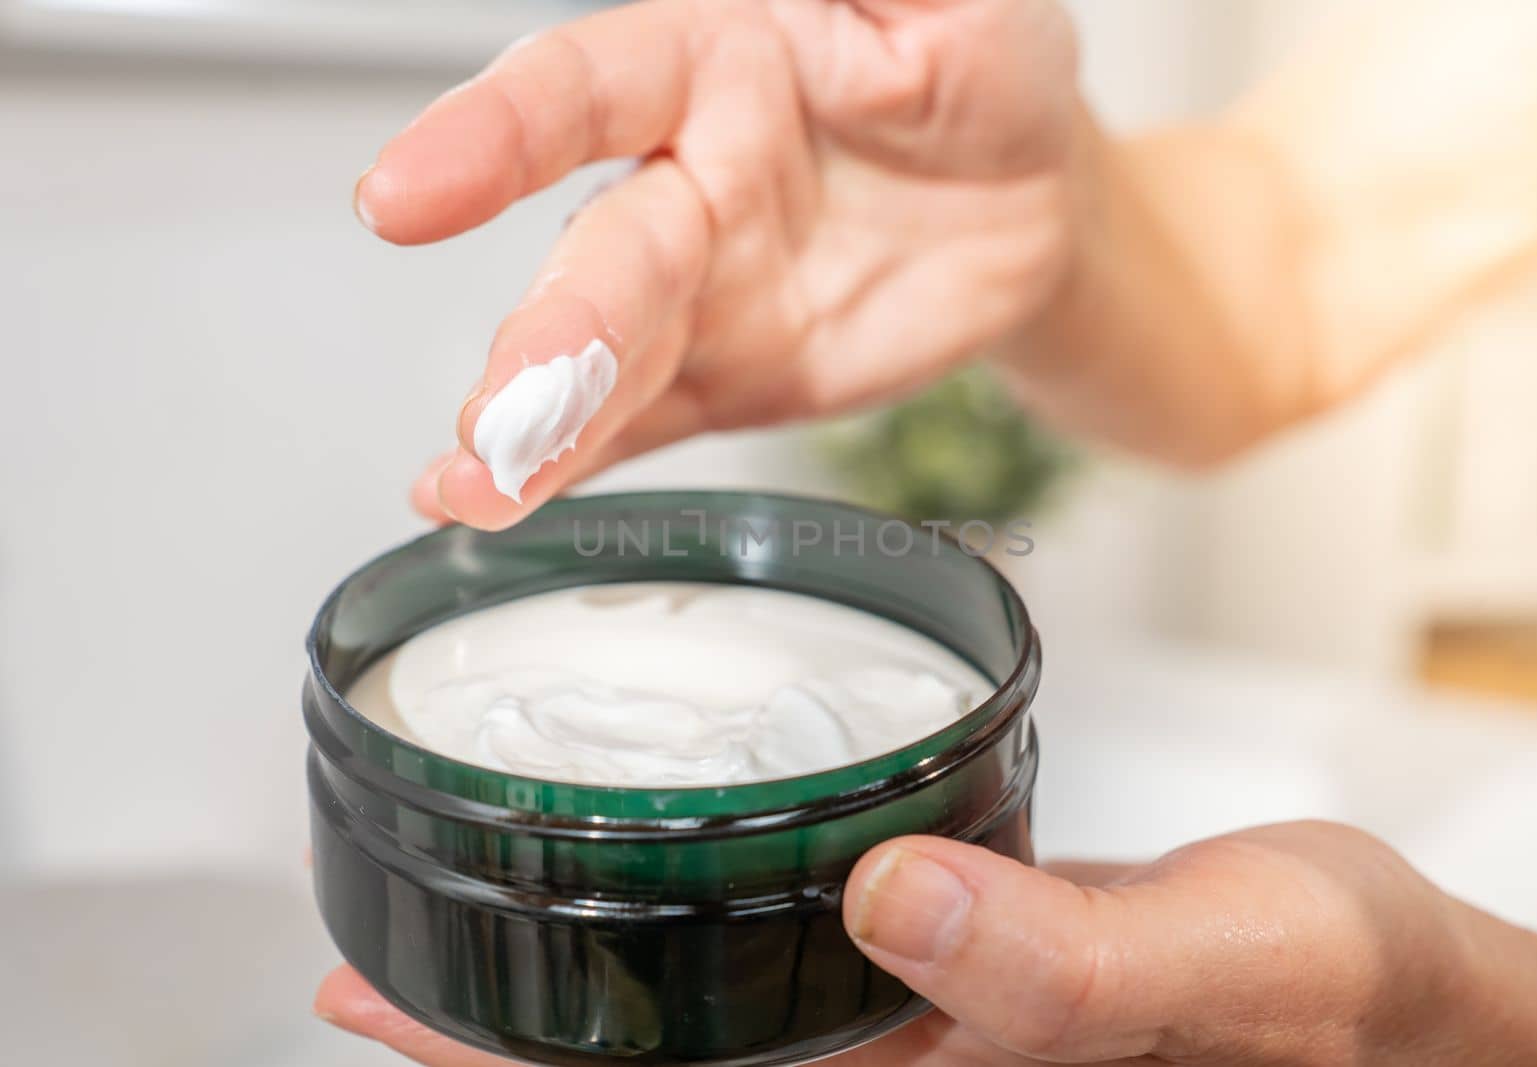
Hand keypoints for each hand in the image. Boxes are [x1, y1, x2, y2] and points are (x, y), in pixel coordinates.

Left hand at [312, 820, 1536, 1063]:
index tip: (393, 1016)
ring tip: (467, 928)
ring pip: (708, 1027)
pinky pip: (782, 966)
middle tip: (374, 970)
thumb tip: (897, 897)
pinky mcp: (935, 977)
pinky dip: (695, 927)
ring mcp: (907, 1036)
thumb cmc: (1326, 1001)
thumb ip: (1063, 959)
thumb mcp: (1226, 971)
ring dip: (587, 985)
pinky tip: (657, 874)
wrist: (1379, 983)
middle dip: (510, 1042)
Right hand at [358, 0, 1088, 528]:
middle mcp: (685, 179)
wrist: (1032, 199)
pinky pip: (644, 425)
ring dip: (542, 423)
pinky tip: (488, 498)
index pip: (584, 89)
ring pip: (606, 358)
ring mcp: (700, 290)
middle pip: (598, 257)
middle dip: (543, 338)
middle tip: (498, 412)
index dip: (493, 135)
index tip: (408, 190)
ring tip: (486, 483)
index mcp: (715, 63)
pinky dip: (573, 466)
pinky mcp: (727, 377)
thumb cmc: (986, 73)